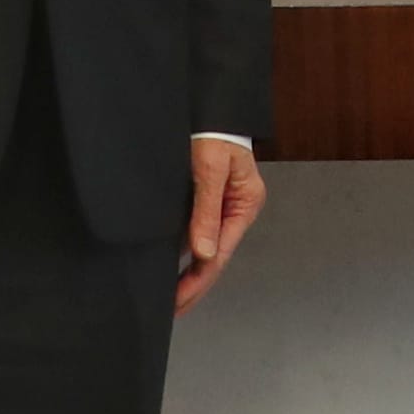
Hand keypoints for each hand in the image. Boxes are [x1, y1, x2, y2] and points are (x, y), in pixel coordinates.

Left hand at [177, 140, 267, 313]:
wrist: (208, 103)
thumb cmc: (213, 130)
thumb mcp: (210, 169)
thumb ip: (206, 211)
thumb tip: (202, 253)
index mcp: (244, 204)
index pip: (220, 253)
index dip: (198, 280)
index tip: (178, 300)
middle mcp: (235, 209)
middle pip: (214, 256)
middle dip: (193, 284)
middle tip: (172, 309)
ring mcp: (221, 206)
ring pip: (204, 247)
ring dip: (188, 270)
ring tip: (170, 296)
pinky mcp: (205, 199)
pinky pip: (195, 232)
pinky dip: (183, 251)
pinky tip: (169, 264)